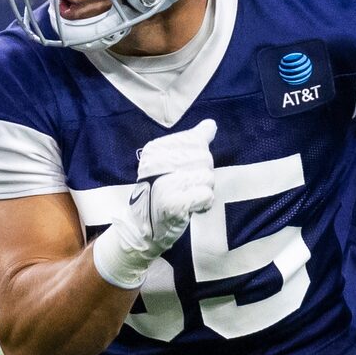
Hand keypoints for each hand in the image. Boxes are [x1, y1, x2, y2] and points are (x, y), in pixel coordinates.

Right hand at [92, 118, 216, 289]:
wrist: (144, 229)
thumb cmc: (162, 194)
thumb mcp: (173, 163)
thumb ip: (192, 142)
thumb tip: (211, 125)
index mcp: (155, 149)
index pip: (196, 140)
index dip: (198, 159)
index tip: (182, 172)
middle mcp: (156, 163)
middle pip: (204, 158)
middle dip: (202, 176)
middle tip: (185, 189)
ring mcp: (164, 184)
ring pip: (208, 177)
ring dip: (204, 191)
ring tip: (187, 199)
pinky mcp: (172, 204)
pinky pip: (206, 195)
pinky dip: (204, 204)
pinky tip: (192, 209)